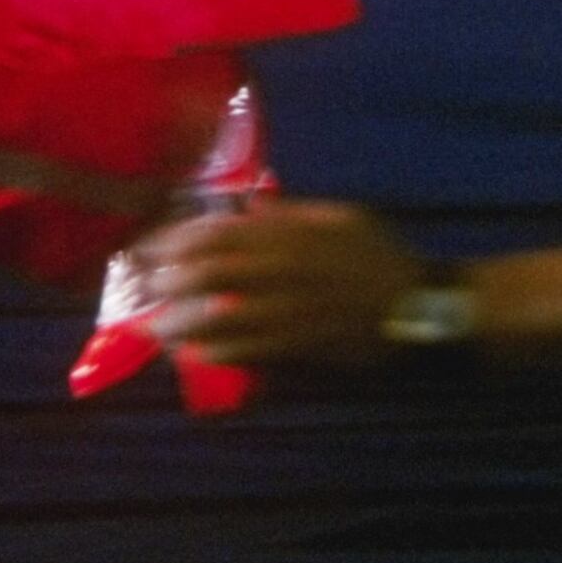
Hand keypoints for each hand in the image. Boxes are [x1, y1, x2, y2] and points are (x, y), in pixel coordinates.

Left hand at [127, 200, 436, 372]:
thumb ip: (292, 213)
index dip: (174, 242)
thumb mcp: (341, 218)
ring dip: (182, 323)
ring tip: (156, 329)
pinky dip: (218, 353)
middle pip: (208, 274)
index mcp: (289, 234)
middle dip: (167, 282)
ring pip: (221, 316)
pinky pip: (249, 352)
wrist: (420, 310)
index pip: (215, 233)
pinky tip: (194, 355)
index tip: (148, 249)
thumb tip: (247, 208)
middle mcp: (283, 271)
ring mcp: (289, 312)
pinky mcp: (300, 348)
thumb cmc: (380, 257)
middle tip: (142, 289)